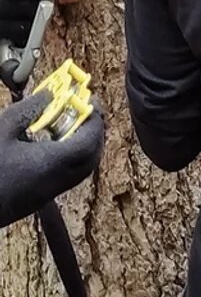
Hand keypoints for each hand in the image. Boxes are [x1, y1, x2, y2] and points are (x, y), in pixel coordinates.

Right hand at [0, 91, 104, 227]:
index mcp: (51, 163)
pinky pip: (66, 179)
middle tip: (86, 112)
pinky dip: (70, 160)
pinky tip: (51, 147)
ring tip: (70, 127)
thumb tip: (49, 95)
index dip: (95, 120)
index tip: (91, 101)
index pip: (89, 142)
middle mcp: (55, 181)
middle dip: (94, 133)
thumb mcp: (2, 129)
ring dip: (83, 148)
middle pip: (91, 158)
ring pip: (80, 171)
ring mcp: (46, 195)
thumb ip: (29, 110)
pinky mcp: (35, 201)